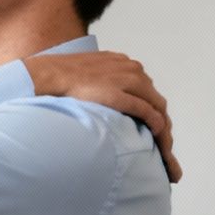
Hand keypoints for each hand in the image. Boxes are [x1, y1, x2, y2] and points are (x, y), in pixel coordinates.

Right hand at [25, 51, 182, 182]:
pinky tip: (157, 135)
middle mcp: (132, 70)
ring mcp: (128, 81)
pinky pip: (145, 111)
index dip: (154, 113)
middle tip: (166, 149)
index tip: (155, 132)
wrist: (48, 75)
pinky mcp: (120, 94)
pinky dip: (155, 124)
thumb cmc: (63, 78)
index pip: (149, 92)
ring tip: (163, 150)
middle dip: (163, 125)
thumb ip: (105, 82)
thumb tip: (104, 97)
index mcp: (126, 64)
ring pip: (156, 107)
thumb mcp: (92, 74)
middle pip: (157, 101)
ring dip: (163, 129)